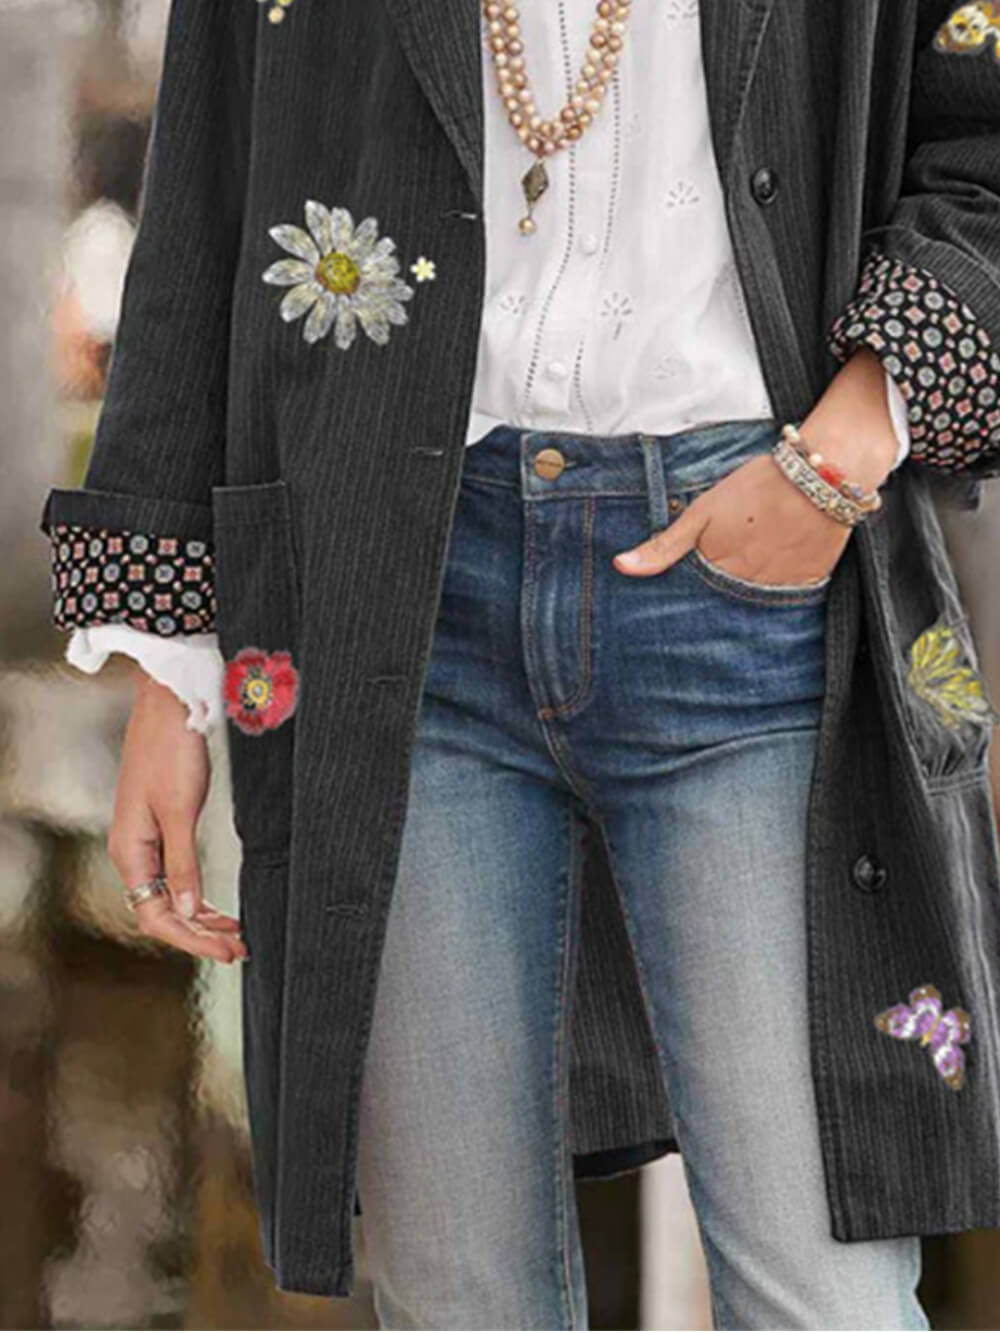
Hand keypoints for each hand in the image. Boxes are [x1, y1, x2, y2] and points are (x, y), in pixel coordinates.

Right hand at [108, 671, 246, 962]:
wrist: (168, 705)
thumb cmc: (170, 751)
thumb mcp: (180, 811)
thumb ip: (183, 864)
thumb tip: (188, 912)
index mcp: (129, 851)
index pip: (156, 916)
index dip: (191, 939)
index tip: (226, 952)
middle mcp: (133, 851)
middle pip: (163, 911)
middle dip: (200, 934)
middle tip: (240, 950)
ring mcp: (146, 839)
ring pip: (171, 895)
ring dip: (202, 918)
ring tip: (236, 935)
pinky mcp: (162, 825)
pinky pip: (176, 875)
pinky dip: (198, 894)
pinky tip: (218, 907)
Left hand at [613, 348, 899, 581]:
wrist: (823, 476)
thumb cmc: (758, 487)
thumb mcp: (702, 512)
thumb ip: (664, 545)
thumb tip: (620, 567)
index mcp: (718, 571)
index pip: (693, 599)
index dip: (685, 596)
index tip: (672, 604)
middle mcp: (747, 588)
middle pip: (722, 607)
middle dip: (713, 604)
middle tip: (712, 588)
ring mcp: (780, 590)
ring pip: (752, 606)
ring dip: (743, 600)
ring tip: (744, 576)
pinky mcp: (809, 585)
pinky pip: (787, 601)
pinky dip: (776, 593)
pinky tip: (773, 573)